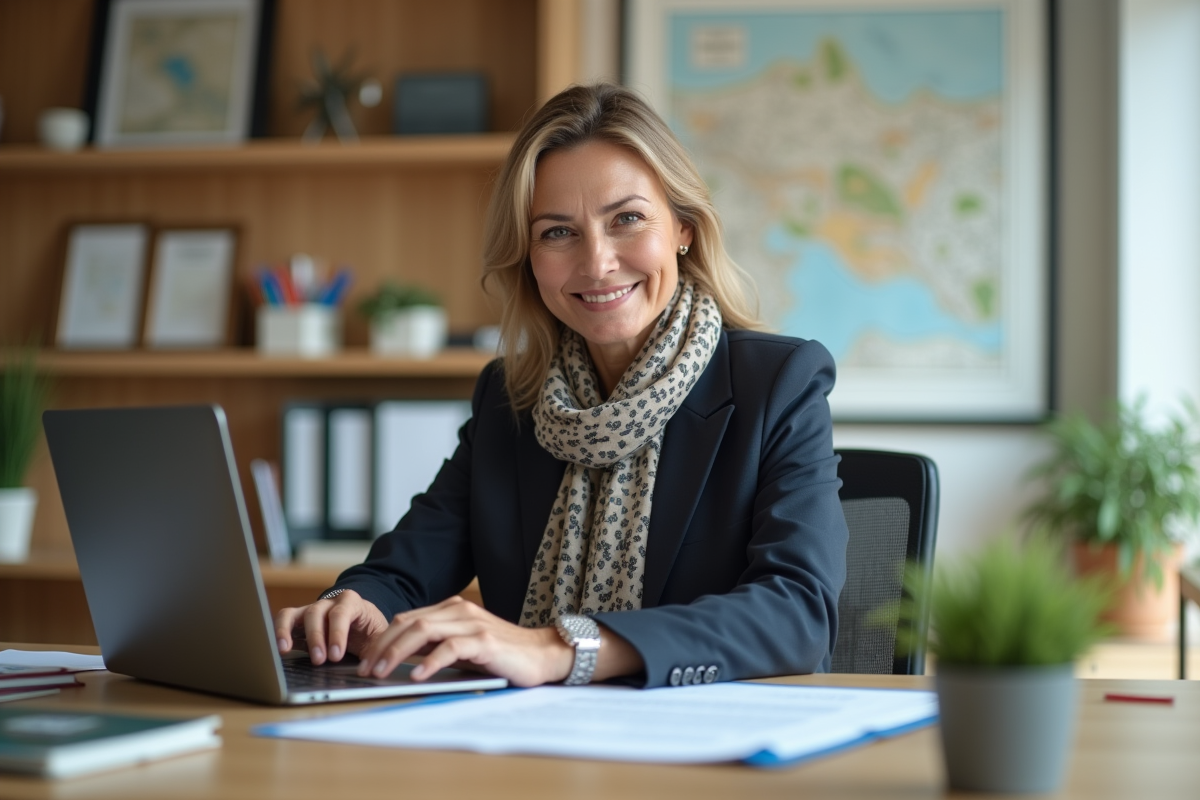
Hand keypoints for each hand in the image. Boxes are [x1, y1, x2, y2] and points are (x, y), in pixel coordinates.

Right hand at [275, 590, 388, 664]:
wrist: (361, 622)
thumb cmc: (369, 631)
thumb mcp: (378, 638)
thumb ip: (377, 649)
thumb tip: (374, 668)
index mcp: (352, 603)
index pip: (342, 613)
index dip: (337, 633)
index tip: (336, 655)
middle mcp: (329, 603)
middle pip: (317, 613)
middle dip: (316, 637)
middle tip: (319, 660)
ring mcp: (312, 610)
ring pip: (296, 613)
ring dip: (289, 632)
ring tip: (285, 649)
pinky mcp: (299, 621)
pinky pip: (284, 620)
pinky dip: (279, 631)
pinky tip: (280, 648)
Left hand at [356, 596, 574, 687]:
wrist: (543, 655)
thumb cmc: (502, 655)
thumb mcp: (462, 648)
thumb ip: (436, 646)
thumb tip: (399, 659)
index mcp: (451, 609)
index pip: (406, 619)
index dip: (383, 639)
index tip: (366, 661)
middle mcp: (459, 610)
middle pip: (409, 622)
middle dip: (382, 647)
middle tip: (365, 670)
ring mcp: (472, 623)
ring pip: (424, 630)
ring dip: (397, 652)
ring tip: (381, 672)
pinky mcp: (485, 641)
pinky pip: (450, 648)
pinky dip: (430, 661)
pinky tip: (416, 675)